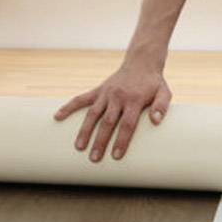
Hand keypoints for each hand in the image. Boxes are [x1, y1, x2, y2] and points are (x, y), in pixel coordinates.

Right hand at [54, 62, 171, 161]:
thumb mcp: (164, 92)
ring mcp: (106, 93)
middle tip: (94, 159)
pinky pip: (81, 98)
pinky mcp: (98, 90)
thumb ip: (162, 106)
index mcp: (134, 99)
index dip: (121, 140)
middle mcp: (118, 96)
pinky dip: (69, 107)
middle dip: (100, 141)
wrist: (141, 62)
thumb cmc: (153, 83)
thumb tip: (156, 121)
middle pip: (108, 122)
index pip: (127, 123)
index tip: (115, 156)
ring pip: (92, 113)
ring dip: (85, 130)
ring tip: (78, 147)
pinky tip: (57, 116)